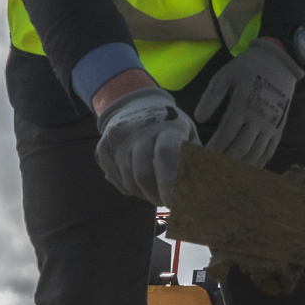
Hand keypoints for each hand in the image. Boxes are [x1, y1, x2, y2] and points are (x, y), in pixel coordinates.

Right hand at [95, 85, 194, 206]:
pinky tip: (139, 182)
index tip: (175, 202)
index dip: (170, 182)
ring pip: (129, 181)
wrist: (132, 102)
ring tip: (154, 191)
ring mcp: (117, 139)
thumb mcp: (187, 133)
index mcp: (166, 125)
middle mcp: (139, 130)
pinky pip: (117, 181)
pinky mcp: (102, 148)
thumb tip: (202, 193)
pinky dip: (130, 189)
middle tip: (165, 203)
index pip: (166, 154)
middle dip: (155, 196)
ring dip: (143, 194)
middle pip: (142, 173)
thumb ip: (195, 161)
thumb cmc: (168, 124)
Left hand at [193, 37, 303, 166]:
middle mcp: (258, 119)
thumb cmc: (247, 68)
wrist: (279, 63)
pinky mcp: (279, 128)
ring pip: (254, 154)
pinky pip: (269, 151)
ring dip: (239, 167)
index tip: (200, 160)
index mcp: (242, 106)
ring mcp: (271, 126)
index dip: (212, 150)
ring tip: (224, 175)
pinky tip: (246, 170)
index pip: (224, 136)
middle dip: (223, 163)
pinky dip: (257, 163)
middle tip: (209, 172)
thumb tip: (199, 118)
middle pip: (239, 149)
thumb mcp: (226, 75)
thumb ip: (212, 96)